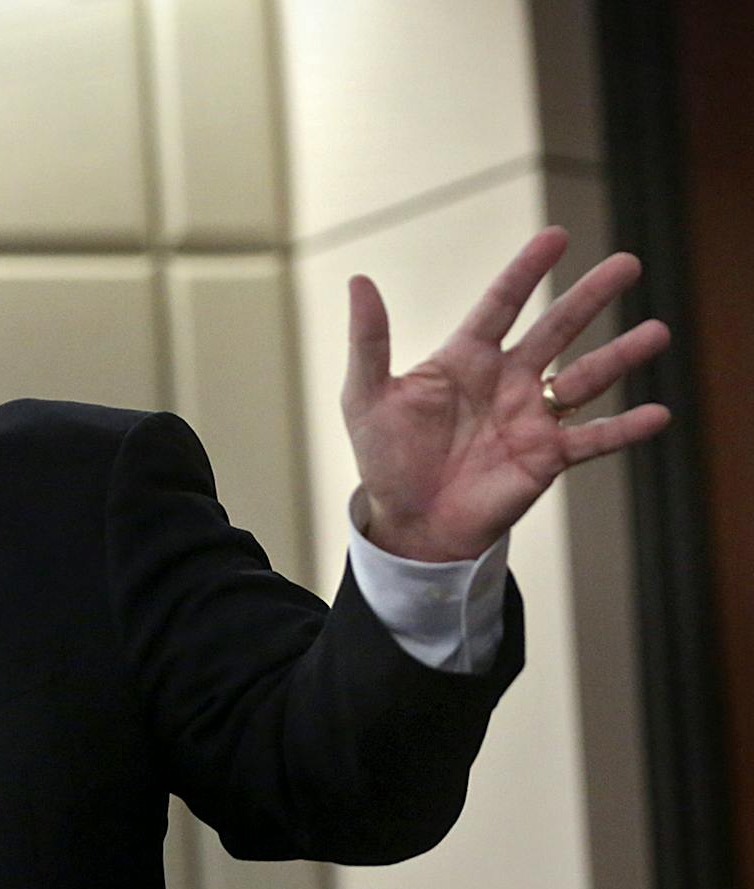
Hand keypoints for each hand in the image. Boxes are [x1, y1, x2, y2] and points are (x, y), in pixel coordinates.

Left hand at [342, 226, 670, 561]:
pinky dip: (624, 429)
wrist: (408, 523)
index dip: (527, 271)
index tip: (557, 236)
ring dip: (619, 356)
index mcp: (465, 359)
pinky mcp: (546, 458)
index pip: (501, 304)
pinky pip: (592, 440)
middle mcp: (506, 380)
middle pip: (556, 329)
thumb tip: (359, 280)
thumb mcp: (366, 396)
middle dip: (589, 297)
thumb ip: (369, 340)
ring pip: (584, 378)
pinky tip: (658, 414)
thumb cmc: (385, 458)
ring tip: (657, 331)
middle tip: (628, 263)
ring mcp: (531, 418)